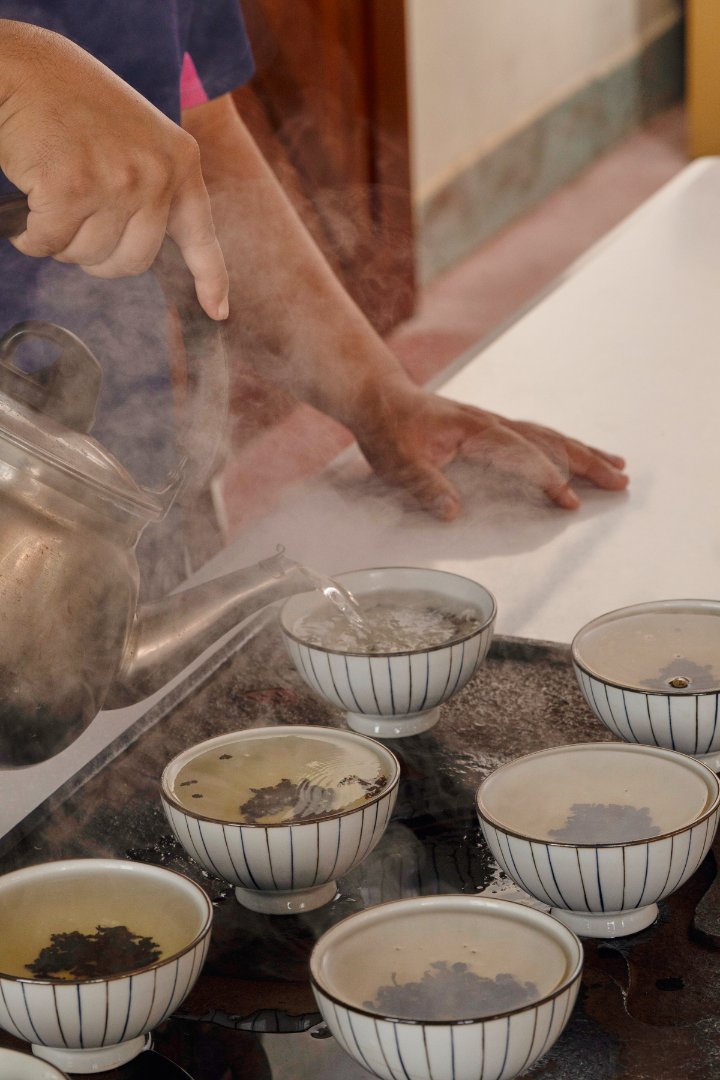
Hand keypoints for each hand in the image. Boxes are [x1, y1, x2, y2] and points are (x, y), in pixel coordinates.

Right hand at [0, 21, 228, 319]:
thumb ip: (152, 184)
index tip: (218, 312)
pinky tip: (27, 206)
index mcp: (180, 162)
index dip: (211, 280)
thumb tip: (149, 247)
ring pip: (89, 256)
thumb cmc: (71, 101)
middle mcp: (156, 174)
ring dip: (62, 242)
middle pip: (133, 262)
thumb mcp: (138, 137)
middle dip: (99, 257)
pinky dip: (31, 237)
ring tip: (52, 200)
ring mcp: (117, 181)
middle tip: (76, 224)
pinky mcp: (72, 189)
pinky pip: (50, 244)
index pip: (200, 236)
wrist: (21, 68)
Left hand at [354, 382, 627, 519]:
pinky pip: (537, 436)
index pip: (522, 455)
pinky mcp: (492, 428)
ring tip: (618, 466)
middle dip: (587, 463)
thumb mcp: (398, 463)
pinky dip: (563, 446)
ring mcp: (495, 424)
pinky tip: (578, 455)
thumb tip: (452, 512)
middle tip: (621, 482)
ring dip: (584, 452)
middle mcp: (492, 423)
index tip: (570, 502)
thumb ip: (425, 486)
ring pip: (549, 437)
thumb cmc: (388, 430)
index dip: (547, 478)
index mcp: (475, 430)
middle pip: (550, 442)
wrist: (379, 398)